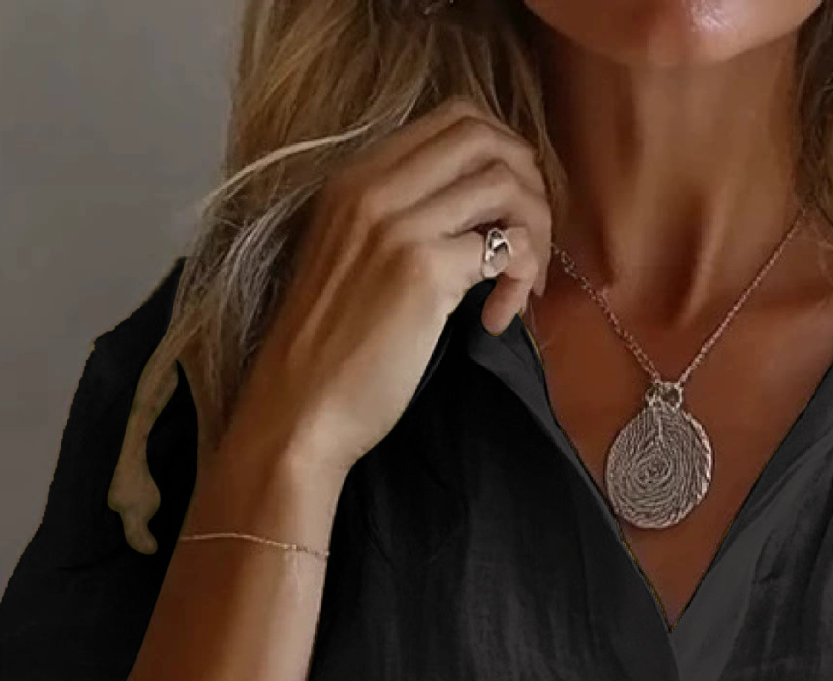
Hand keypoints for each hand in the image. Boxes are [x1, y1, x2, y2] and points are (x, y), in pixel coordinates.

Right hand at [226, 96, 552, 486]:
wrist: (298, 409)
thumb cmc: (327, 353)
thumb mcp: (349, 261)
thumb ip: (397, 224)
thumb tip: (471, 221)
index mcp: (354, 178)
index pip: (453, 119)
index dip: (501, 157)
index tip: (507, 213)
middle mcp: (375, 187)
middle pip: (486, 137)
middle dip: (528, 185)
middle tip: (529, 245)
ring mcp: (400, 225)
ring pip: (505, 185)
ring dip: (533, 234)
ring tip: (520, 289)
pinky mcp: (425, 271)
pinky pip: (506, 249)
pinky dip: (520, 281)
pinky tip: (497, 320)